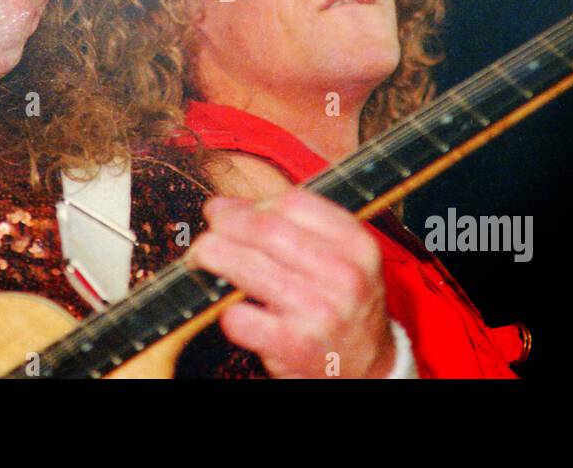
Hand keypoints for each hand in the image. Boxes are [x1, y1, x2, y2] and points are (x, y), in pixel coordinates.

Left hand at [187, 189, 394, 377]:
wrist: (369, 367)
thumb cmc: (345, 304)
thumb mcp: (342, 258)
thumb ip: (295, 226)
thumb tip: (229, 207)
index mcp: (357, 245)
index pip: (293, 204)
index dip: (251, 204)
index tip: (229, 209)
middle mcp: (344, 275)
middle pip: (267, 231)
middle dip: (226, 224)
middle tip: (210, 228)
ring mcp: (320, 311)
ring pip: (249, 267)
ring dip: (215, 256)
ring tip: (204, 256)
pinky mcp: (296, 345)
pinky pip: (242, 318)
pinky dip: (227, 310)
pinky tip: (230, 307)